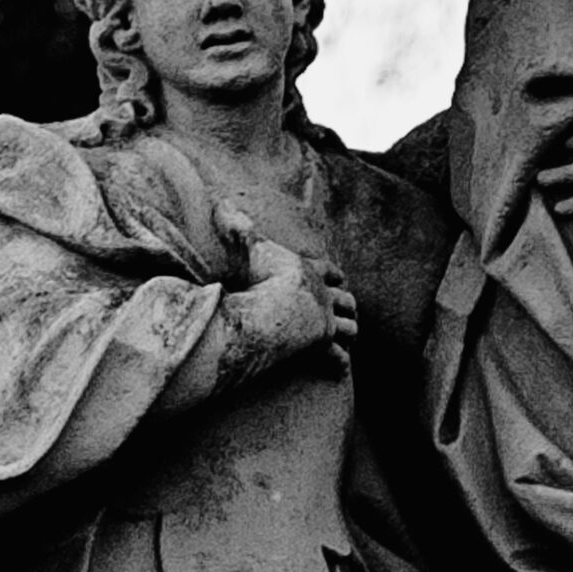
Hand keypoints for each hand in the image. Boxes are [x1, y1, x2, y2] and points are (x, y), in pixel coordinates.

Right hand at [242, 233, 356, 372]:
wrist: (273, 308)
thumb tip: (221, 203)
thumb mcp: (252, 247)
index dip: (335, 274)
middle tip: (352, 308)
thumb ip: (239, 227)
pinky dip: (340, 362)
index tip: (341, 277)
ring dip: (350, 331)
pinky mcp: (323, 344)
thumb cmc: (263, 277)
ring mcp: (326, 322)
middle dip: (349, 304)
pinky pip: (336, 357)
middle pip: (346, 300)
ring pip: (348, 327)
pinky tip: (342, 369)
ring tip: (351, 336)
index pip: (329, 271)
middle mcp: (324, 298)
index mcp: (311, 274)